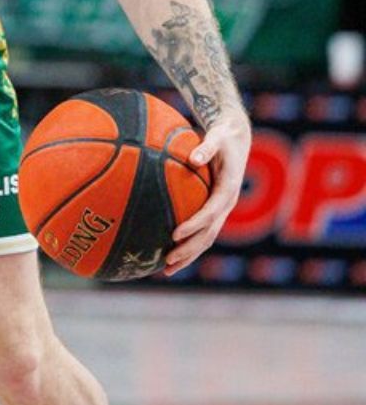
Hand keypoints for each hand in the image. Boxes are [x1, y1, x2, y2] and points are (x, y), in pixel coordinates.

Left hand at [165, 114, 250, 275]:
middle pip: (210, 233)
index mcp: (229, 188)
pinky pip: (202, 232)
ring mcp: (223, 210)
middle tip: (167, 259)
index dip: (195, 224)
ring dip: (189, 255)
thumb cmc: (222, 136)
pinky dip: (188, 245)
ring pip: (207, 239)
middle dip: (190, 249)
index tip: (175, 233)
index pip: (211, 211)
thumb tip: (193, 156)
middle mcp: (227, 203)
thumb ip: (206, 147)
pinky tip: (168, 255)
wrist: (237, 138)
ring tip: (166, 269)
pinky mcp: (216, 210)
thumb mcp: (217, 137)